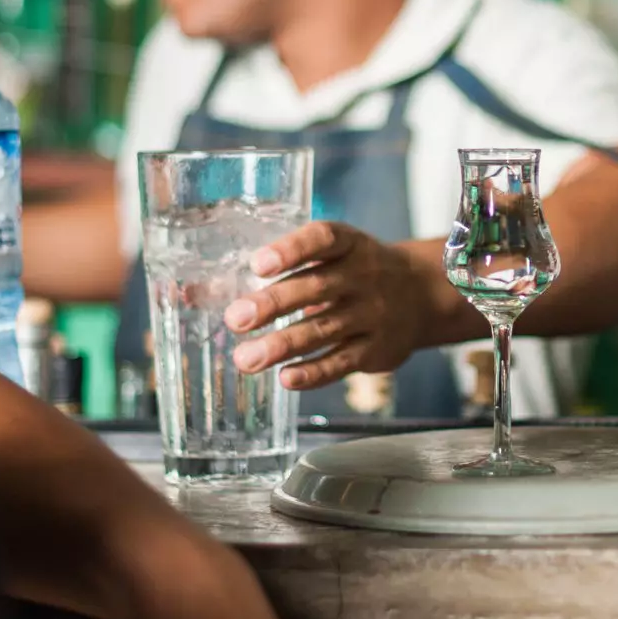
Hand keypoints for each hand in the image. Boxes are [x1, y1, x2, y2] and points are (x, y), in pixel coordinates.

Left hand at [225, 222, 451, 391]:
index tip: (258, 264)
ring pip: (324, 330)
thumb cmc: (355, 269)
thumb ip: (281, 266)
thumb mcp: (333, 252)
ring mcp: (372, 314)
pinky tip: (285, 378)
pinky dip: (313, 372)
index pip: (321, 240)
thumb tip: (195, 289)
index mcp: (349, 244)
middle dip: (273, 304)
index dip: (291, 250)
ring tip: (245, 359)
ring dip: (282, 345)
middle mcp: (363, 275)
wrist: (422, 293)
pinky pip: (342, 362)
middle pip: (316, 288)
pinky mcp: (376, 349)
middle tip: (234, 319)